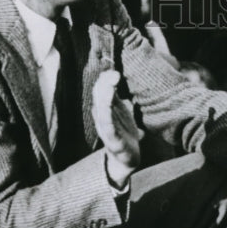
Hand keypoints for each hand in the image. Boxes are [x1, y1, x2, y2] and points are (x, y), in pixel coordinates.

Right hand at [92, 69, 142, 187]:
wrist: (127, 158)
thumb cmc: (124, 132)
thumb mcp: (122, 111)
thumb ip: (118, 96)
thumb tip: (117, 75)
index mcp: (106, 108)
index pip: (100, 89)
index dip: (105, 78)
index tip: (115, 69)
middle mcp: (102, 116)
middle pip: (99, 96)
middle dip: (105, 84)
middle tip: (115, 74)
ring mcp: (106, 128)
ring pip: (102, 110)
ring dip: (106, 96)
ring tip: (112, 85)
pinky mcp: (113, 140)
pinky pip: (108, 127)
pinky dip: (107, 118)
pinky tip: (108, 109)